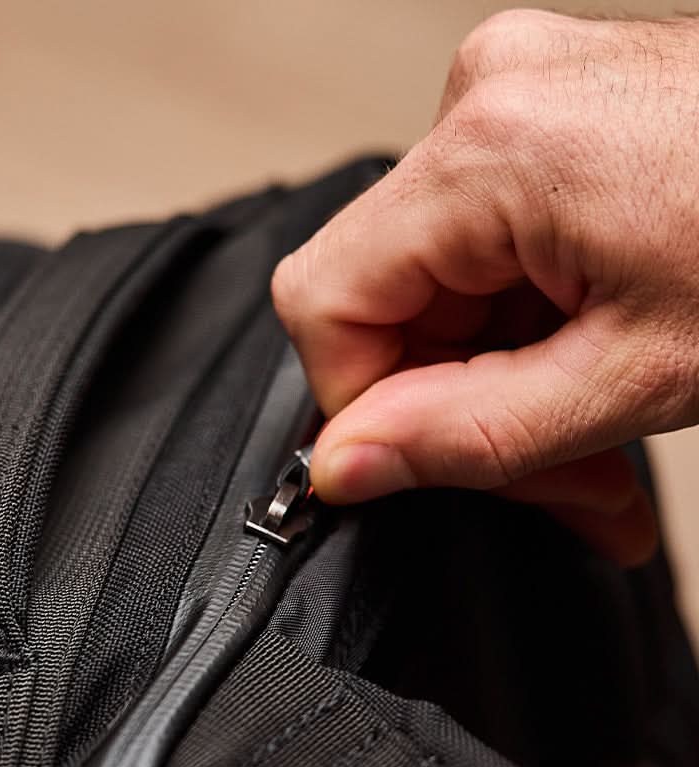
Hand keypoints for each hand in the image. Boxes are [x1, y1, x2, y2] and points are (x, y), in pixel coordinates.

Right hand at [272, 11, 698, 565]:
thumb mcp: (635, 377)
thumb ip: (465, 433)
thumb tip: (343, 465)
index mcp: (492, 149)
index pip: (324, 304)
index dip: (362, 406)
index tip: (430, 462)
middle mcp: (489, 97)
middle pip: (385, 298)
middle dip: (456, 407)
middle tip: (552, 479)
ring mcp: (522, 93)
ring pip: (437, 284)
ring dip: (498, 378)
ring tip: (594, 433)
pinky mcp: (553, 111)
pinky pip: (483, 245)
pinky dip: (528, 324)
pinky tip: (594, 361)